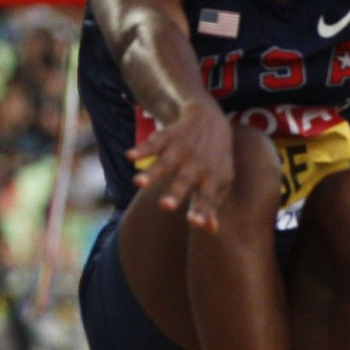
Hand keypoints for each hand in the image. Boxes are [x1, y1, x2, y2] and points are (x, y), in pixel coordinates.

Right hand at [126, 98, 233, 231]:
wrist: (210, 120)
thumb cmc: (214, 162)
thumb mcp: (220, 182)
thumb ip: (212, 205)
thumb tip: (210, 229)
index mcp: (212, 177)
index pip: (206, 197)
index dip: (202, 210)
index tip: (196, 223)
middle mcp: (196, 164)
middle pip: (184, 181)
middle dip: (175, 194)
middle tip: (165, 206)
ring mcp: (180, 151)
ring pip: (164, 164)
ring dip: (151, 173)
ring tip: (138, 183)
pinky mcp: (167, 138)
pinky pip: (152, 144)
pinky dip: (141, 149)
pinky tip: (130, 156)